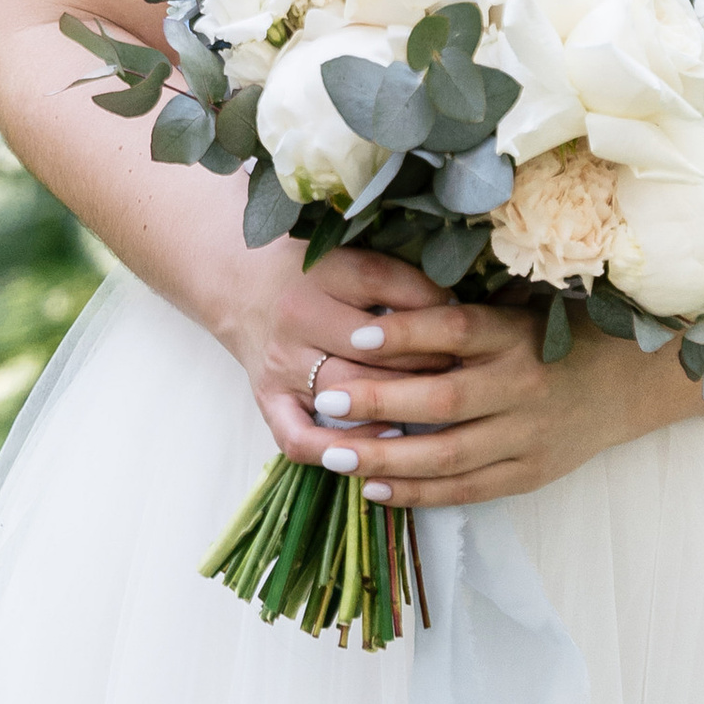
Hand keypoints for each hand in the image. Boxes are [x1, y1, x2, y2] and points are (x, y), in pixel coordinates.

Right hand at [209, 244, 466, 469]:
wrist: (240, 284)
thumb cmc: (311, 271)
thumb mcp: (348, 252)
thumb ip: (397, 273)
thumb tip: (461, 303)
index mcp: (321, 271)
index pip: (385, 283)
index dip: (431, 302)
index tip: (464, 317)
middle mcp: (297, 316)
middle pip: (373, 347)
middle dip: (426, 361)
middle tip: (462, 370)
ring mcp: (281, 363)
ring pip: (346, 393)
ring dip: (396, 405)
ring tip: (436, 407)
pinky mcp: (268, 399)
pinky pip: (301, 439)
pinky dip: (340, 450)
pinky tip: (382, 443)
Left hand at [298, 295, 687, 508]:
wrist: (627, 383)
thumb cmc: (557, 334)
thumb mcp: (518, 308)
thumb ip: (462, 314)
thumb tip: (380, 305)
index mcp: (517, 334)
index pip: (456, 329)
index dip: (407, 332)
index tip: (356, 334)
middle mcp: (523, 385)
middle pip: (445, 399)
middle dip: (381, 402)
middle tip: (327, 398)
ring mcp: (529, 436)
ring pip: (450, 455)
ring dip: (387, 458)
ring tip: (335, 456)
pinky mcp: (530, 473)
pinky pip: (468, 489)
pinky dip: (420, 493)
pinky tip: (375, 490)